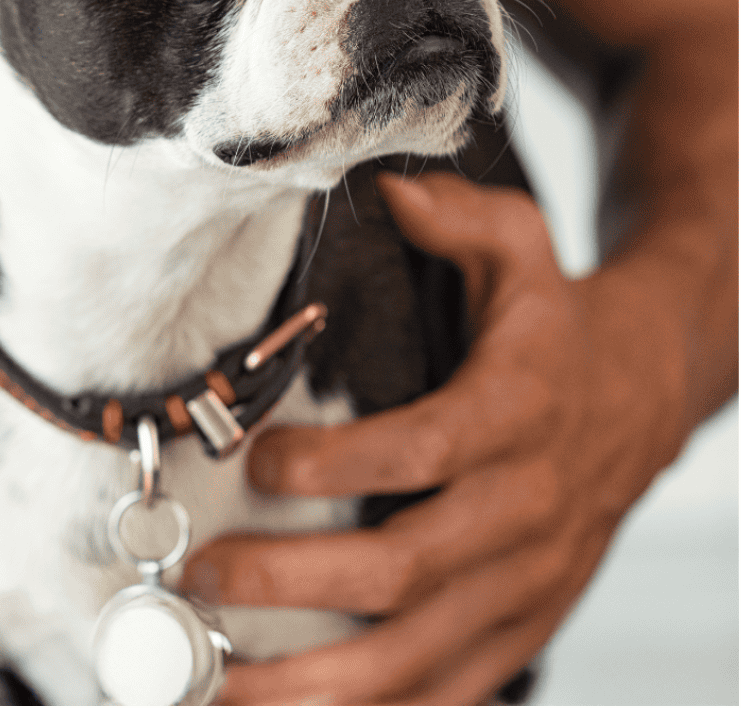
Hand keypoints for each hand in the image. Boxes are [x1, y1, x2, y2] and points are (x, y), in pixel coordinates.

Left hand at [180, 172, 689, 704]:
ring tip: (217, 690)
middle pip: (404, 568)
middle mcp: (523, 507)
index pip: (421, 449)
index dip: (338, 464)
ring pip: (419, 653)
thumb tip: (386, 192)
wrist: (648, 391)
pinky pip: (454, 688)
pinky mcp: (525, 620)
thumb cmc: (557, 319)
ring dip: (317, 681)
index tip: (256, 461)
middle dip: (293, 580)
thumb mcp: (521, 244)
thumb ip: (457, 215)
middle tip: (203, 577)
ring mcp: (528, 579)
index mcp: (515, 412)